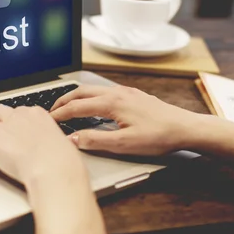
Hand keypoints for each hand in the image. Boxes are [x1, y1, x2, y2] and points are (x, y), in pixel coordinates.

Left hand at [0, 104, 86, 187]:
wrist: (55, 169)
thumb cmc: (63, 162)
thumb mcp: (63, 144)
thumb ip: (53, 141)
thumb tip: (55, 148)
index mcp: (36, 114)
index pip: (18, 110)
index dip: (9, 118)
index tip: (7, 123)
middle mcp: (17, 117)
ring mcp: (1, 130)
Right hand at [51, 85, 203, 155]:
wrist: (185, 128)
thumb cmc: (158, 136)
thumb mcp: (124, 144)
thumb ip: (95, 140)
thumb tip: (72, 138)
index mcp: (112, 103)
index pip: (77, 107)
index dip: (60, 114)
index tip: (48, 121)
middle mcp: (117, 93)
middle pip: (81, 92)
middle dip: (63, 100)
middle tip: (51, 111)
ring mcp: (126, 92)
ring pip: (93, 89)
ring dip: (76, 97)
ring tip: (67, 106)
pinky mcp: (133, 95)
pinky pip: (104, 91)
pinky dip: (90, 96)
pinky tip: (93, 105)